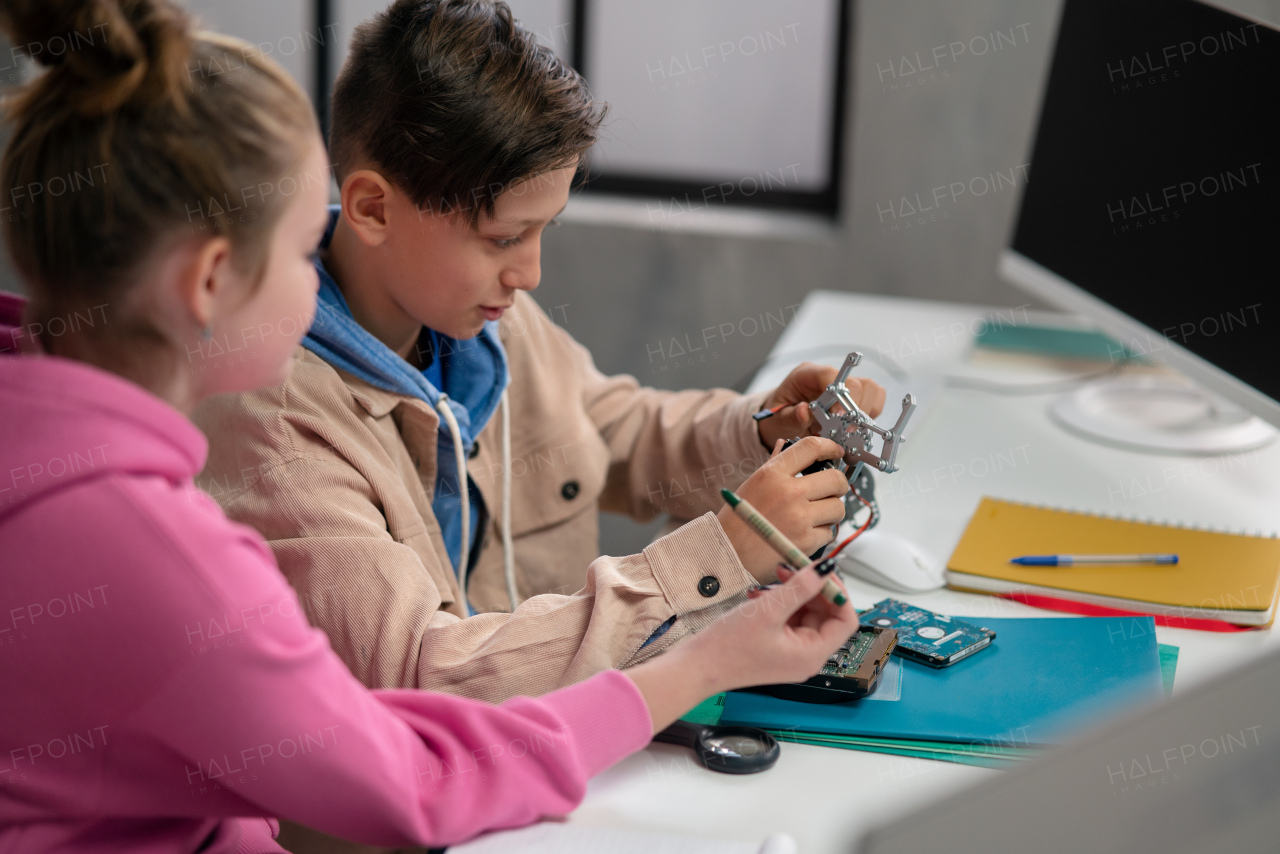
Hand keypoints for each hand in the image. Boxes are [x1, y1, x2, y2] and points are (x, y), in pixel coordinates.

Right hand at [625, 563, 858, 730]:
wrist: (696, 667)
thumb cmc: (728, 647)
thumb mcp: (768, 610)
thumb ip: (800, 587)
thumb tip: (825, 569)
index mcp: (812, 654)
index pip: (845, 621)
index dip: (838, 593)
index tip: (823, 571)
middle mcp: (806, 656)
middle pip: (826, 615)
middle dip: (812, 589)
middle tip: (794, 567)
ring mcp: (791, 653)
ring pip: (806, 614)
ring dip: (793, 593)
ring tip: (772, 580)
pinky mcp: (777, 648)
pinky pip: (789, 619)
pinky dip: (779, 603)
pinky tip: (760, 596)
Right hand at [716, 435, 848, 583]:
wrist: (726, 555)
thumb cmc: (736, 521)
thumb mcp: (751, 485)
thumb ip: (774, 466)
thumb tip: (785, 446)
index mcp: (772, 473)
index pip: (812, 447)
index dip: (830, 447)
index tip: (836, 452)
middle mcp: (789, 492)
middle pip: (836, 479)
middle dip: (838, 485)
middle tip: (831, 491)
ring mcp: (799, 517)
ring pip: (838, 507)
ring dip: (831, 512)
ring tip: (814, 516)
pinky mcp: (806, 541)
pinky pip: (830, 532)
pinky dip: (821, 534)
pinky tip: (804, 534)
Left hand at [757, 361, 886, 449]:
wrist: (779, 420)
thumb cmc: (778, 416)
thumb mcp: (778, 419)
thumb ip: (792, 416)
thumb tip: (805, 411)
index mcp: (807, 375)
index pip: (831, 375)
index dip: (840, 395)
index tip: (840, 416)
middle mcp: (828, 378)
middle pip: (858, 383)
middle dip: (855, 409)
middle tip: (845, 430)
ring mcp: (843, 387)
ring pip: (871, 390)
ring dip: (865, 413)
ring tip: (849, 430)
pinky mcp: (853, 399)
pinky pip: (873, 402)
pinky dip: (869, 416)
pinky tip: (855, 428)